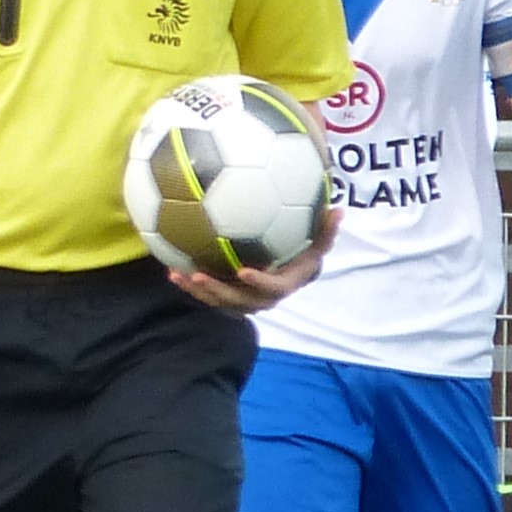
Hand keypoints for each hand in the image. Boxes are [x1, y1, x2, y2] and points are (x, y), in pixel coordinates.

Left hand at [169, 202, 337, 313]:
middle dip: (218, 291)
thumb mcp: (318, 242)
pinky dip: (190, 286)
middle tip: (199, 274)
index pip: (273, 288)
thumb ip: (327, 230)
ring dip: (198, 290)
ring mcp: (244, 301)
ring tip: (178, 274)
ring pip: (219, 301)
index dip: (259, 282)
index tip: (243, 270)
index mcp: (284, 284)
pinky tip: (171, 270)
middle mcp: (263, 298)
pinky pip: (209, 296)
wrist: (289, 271)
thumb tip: (339, 210)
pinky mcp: (228, 298)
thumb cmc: (303, 252)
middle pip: (240, 301)